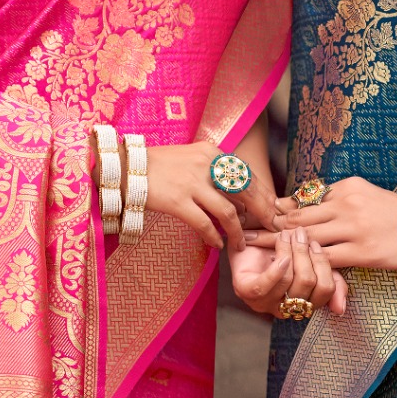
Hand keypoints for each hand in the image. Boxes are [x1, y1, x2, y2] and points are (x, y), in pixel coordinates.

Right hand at [144, 140, 277, 251]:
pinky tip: (217, 245)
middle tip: (269, 227)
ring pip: (228, 212)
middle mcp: (206, 164)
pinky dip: (213, 237)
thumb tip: (234, 194)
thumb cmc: (157, 165)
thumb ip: (212, 170)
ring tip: (240, 244)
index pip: (246, 174)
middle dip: (260, 211)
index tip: (271, 207)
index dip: (261, 193)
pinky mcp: (179, 201)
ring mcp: (193, 183)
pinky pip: (204, 224)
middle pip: (245, 191)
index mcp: (211, 152)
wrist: (125, 167)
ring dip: (237, 232)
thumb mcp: (190, 157)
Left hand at [228, 227, 347, 317]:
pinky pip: (265, 285)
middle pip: (308, 283)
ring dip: (291, 251)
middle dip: (305, 254)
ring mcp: (265, 302)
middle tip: (300, 234)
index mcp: (304, 302)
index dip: (323, 265)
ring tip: (286, 234)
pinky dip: (276, 267)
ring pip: (289, 281)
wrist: (248, 233)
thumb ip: (331, 277)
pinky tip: (281, 251)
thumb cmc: (281, 247)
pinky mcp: (246, 291)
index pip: (325, 291)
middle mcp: (286, 307)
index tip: (315, 244)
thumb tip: (340, 309)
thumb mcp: (311, 258)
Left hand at [256, 177, 396, 271]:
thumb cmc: (394, 214)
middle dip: (269, 223)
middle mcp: (346, 203)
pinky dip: (305, 261)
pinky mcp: (360, 251)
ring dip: (279, 242)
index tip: (256, 210)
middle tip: (243, 227)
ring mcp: (352, 227)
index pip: (305, 198)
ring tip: (254, 245)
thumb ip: (336, 198)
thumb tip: (306, 202)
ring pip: (307, 236)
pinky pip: (326, 257)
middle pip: (299, 215)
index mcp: (346, 187)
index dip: (278, 206)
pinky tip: (289, 266)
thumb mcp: (364, 194)